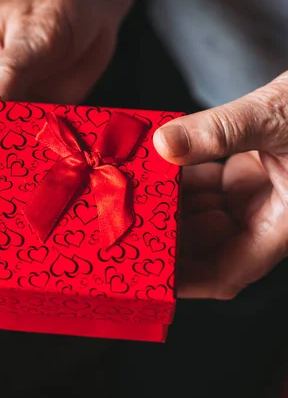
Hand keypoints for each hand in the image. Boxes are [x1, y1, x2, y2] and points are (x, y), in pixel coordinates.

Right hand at [0, 0, 120, 201]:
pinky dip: (48, 162)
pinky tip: (62, 179)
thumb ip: (8, 76)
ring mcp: (18, 103)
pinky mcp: (46, 109)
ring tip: (39, 201)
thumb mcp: (33, 35)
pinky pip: (42, 143)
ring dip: (22, 174)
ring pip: (10, 150)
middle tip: (14, 207)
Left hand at [153, 74, 287, 298]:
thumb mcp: (277, 117)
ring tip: (132, 190)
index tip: (147, 275)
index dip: (186, 280)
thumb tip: (165, 143)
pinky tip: (154, 164)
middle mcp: (265, 217)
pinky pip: (203, 185)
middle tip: (124, 221)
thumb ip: (222, 131)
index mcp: (281, 225)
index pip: (227, 272)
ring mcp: (255, 195)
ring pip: (199, 213)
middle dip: (166, 233)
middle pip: (204, 244)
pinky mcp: (246, 173)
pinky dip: (179, 176)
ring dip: (168, 202)